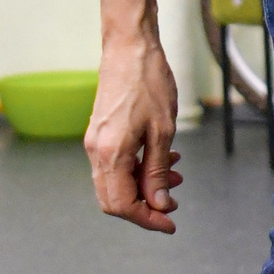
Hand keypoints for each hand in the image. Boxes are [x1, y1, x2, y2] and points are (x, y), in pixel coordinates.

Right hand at [85, 0, 182, 233]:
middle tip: (175, 204)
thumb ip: (158, 172)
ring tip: (177, 178)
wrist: (130, 49)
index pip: (121, 204)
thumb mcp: (163, 133)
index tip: (171, 224)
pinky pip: (118, 164)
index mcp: (109, 154)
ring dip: (146, 187)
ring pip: (117, 182)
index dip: (146, 219)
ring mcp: (96, 142)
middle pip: (115, 199)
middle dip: (146, 206)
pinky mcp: (101, 134)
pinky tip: (166, 162)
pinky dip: (140, 170)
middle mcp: (96, 151)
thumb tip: (160, 205)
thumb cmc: (149, 84)